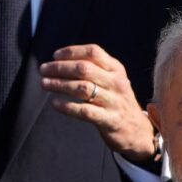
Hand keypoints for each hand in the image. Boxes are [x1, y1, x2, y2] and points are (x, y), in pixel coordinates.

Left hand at [40, 44, 154, 162]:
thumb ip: (95, 69)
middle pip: (84, 69)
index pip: (93, 52)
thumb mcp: (113, 80)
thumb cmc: (117, 101)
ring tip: (45, 83)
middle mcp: (116, 83)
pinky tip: (55, 103)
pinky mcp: (109, 120)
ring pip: (82, 88)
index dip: (72, 52)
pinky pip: (85, 111)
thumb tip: (61, 61)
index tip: (55, 55)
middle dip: (60, 68)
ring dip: (60, 84)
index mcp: (116, 69)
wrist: (137, 130)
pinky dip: (67, 107)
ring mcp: (113, 102)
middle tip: (43, 70)